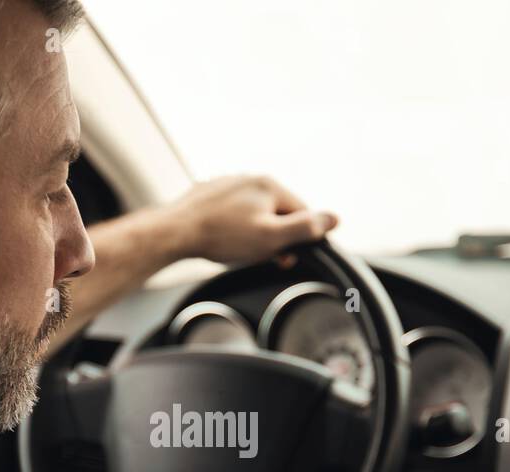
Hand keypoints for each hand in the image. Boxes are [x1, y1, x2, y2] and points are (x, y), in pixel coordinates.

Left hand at [166, 175, 338, 263]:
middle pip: (277, 211)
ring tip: (238, 250)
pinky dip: (232, 227)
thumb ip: (305, 228)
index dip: (298, 238)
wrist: (174, 232)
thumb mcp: (272, 238)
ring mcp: (228, 183)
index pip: (301, 212)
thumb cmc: (223, 236)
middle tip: (260, 257)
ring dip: (253, 232)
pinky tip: (222, 240)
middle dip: (274, 236)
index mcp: (269, 185)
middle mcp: (249, 178)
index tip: (285, 257)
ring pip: (253, 212)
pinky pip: (231, 212)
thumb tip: (335, 218)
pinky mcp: (209, 193)